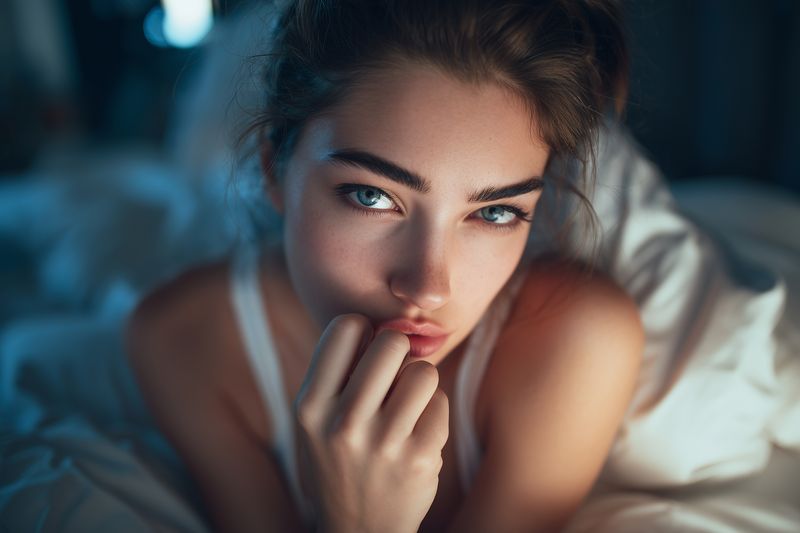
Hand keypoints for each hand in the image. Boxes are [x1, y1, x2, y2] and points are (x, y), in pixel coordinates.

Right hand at [293, 313, 448, 532]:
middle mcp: (343, 423)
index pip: (346, 326)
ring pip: (423, 371)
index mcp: (310, 406)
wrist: (359, 530)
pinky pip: (440, 402)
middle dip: (398, 352)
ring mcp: (383, 444)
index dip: (363, 332)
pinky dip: (433, 412)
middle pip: (392, 342)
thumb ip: (339, 371)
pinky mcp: (420, 459)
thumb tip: (388, 323)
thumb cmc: (339, 458)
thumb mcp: (316, 419)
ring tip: (404, 405)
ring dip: (419, 383)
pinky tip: (415, 433)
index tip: (365, 352)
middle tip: (392, 375)